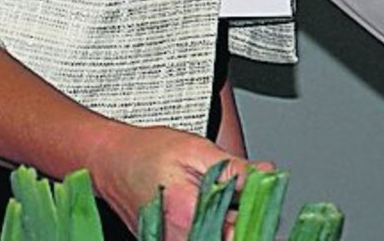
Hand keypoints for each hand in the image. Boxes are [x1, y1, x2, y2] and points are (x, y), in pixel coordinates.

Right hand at [86, 122, 270, 238]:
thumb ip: (235, 169)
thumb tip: (267, 175)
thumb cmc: (148, 153)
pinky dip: (214, 228)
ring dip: (230, 228)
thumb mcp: (198, 150)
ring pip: (213, 239)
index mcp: (186, 218)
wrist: (111, 160)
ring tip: (236, 207)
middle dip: (245, 227)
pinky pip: (200, 239)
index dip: (257, 226)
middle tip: (253, 206)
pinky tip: (222, 213)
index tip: (272, 216)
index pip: (236, 237)